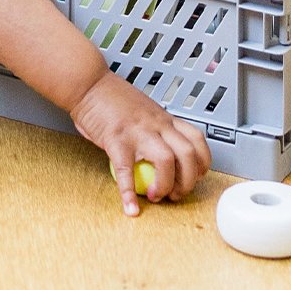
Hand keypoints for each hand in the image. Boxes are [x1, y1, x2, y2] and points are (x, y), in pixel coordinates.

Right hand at [70, 73, 210, 216]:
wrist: (88, 83)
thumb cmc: (110, 97)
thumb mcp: (142, 110)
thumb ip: (152, 129)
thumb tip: (157, 152)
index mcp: (163, 118)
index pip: (196, 139)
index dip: (202, 162)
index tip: (196, 175)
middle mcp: (156, 124)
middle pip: (188, 154)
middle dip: (188, 180)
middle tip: (176, 193)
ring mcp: (138, 131)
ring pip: (167, 161)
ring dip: (165, 185)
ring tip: (155, 196)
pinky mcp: (116, 140)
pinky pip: (126, 171)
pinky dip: (128, 193)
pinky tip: (129, 206)